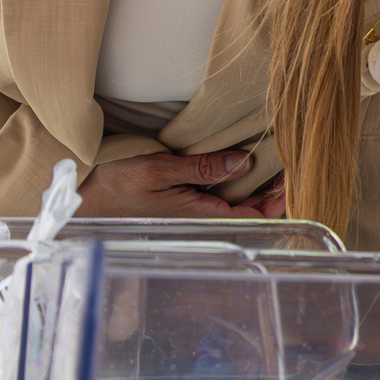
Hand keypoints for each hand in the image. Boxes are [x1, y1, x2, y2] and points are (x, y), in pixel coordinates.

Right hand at [77, 151, 286, 218]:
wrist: (84, 200)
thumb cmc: (118, 186)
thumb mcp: (159, 170)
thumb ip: (201, 168)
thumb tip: (244, 162)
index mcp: (201, 215)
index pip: (255, 216)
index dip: (280, 200)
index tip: (295, 177)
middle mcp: (202, 219)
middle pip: (252, 210)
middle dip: (275, 191)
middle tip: (293, 161)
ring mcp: (194, 213)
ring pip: (239, 203)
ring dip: (259, 186)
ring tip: (278, 160)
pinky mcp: (186, 204)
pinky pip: (222, 198)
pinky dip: (240, 183)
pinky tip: (246, 164)